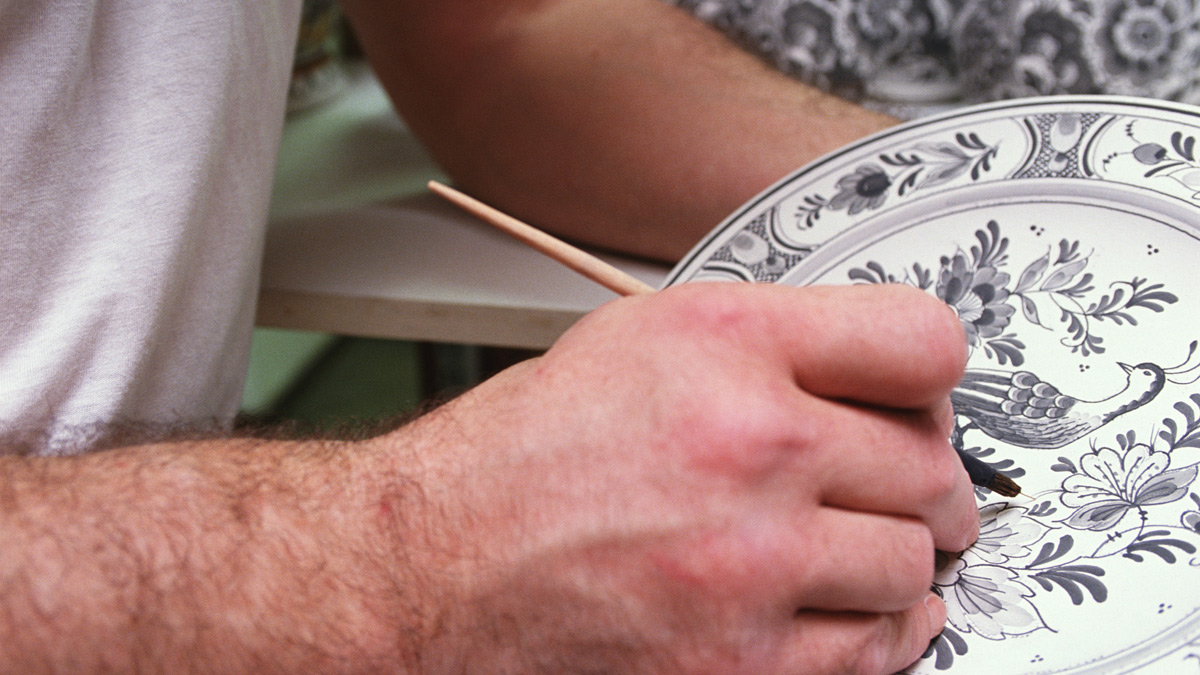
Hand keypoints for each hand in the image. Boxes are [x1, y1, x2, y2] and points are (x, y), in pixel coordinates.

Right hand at [389, 282, 978, 673]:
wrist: (434, 567)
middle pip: (930, 463)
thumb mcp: (635, 346)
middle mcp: (749, 443)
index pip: (921, 343)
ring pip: (912, 562)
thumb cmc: (521, 460)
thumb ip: (766, 350)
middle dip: (922, 479)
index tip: (923, 401)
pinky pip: (877, 649)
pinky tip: (843, 607)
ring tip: (852, 549)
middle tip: (903, 487)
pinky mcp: (742, 664)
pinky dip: (878, 631)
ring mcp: (751, 561)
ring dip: (893, 559)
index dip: (931, 376)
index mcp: (724, 344)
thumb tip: (872, 385)